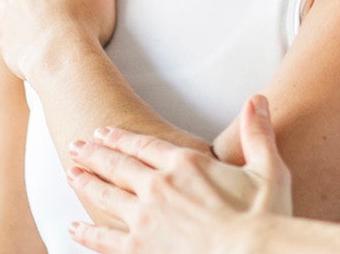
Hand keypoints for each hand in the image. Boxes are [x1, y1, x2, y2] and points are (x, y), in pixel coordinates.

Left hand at [66, 95, 288, 253]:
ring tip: (71, 174)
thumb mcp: (268, 169)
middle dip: (94, 154)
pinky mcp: (138, 249)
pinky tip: (74, 227)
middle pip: (117, 165)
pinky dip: (86, 232)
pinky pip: (104, 239)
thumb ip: (258, 134)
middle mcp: (158, 186)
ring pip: (105, 195)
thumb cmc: (265, 219)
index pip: (144, 145)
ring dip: (86, 183)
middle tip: (76, 146)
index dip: (122, 137)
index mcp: (185, 165)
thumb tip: (259, 101)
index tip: (104, 131)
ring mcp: (144, 218)